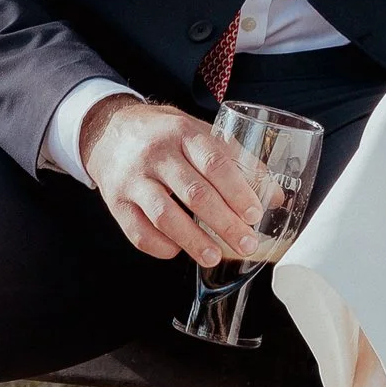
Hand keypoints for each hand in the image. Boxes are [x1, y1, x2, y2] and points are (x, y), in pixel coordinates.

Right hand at [80, 94, 264, 264]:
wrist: (110, 130)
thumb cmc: (166, 135)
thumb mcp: (199, 133)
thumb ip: (236, 160)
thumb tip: (275, 196)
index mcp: (183, 133)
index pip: (215, 163)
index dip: (237, 191)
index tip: (254, 214)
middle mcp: (157, 154)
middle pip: (194, 193)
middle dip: (224, 223)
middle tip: (246, 243)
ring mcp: (133, 179)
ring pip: (165, 215)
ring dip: (193, 240)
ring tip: (214, 256)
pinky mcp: (116, 202)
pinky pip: (138, 232)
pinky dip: (161, 246)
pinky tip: (178, 250)